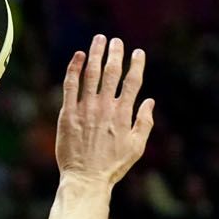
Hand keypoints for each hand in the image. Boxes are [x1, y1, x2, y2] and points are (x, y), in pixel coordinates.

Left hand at [56, 34, 153, 184]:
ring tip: (99, 40)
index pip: (132, 82)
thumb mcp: (137, 147)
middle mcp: (105, 108)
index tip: (138, 52)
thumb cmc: (112, 166)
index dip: (136, 65)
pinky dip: (74, 69)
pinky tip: (78, 56)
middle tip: (116, 41)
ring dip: (95, 54)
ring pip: (91, 74)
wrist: (86, 179)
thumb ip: (144, 122)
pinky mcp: (68, 114)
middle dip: (115, 54)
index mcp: (123, 114)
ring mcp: (86, 109)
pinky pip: (70, 86)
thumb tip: (150, 101)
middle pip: (112, 73)